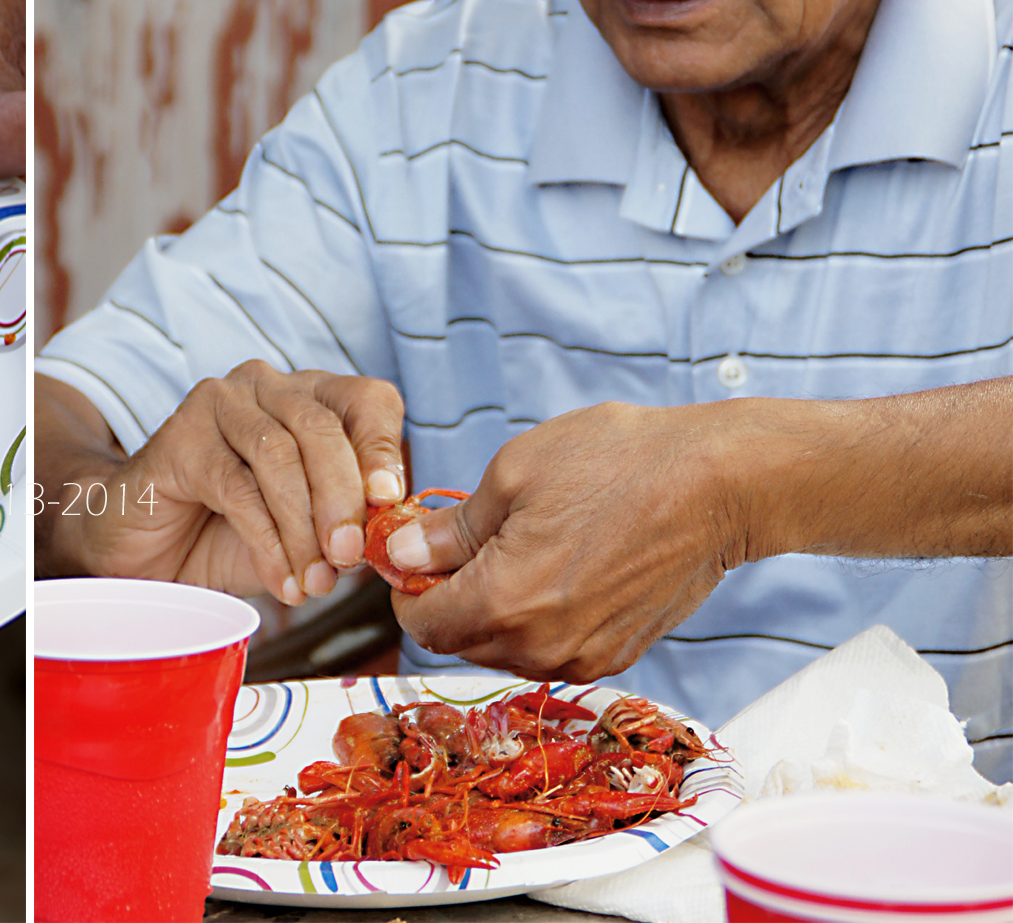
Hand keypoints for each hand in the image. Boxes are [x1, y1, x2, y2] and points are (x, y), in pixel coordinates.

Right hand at [40, 364, 407, 605]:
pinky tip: (282, 580)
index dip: (383, 449)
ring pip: (278, 454)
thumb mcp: (304, 532)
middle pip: (321, 427)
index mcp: (310, 397)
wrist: (146, 550)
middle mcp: (266, 386)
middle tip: (350, 558)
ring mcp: (219, 404)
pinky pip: (236, 487)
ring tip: (315, 581)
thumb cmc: (230, 535)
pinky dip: (267, 541)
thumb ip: (345, 527)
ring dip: (303, 527)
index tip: (388, 503)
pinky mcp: (180, 436)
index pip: (368, 401)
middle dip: (342, 498)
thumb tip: (390, 538)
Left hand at [390, 400, 745, 679]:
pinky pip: (550, 650)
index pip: (423, 626)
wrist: (718, 484)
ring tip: (506, 550)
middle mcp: (543, 647)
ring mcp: (585, 657)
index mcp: (506, 603)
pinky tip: (549, 568)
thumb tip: (404, 555)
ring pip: (505, 650)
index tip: (410, 556)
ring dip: (489, 613)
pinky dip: (533, 620)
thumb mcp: (512, 475)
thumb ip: (450, 529)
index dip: (405, 591)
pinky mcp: (618, 654)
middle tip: (453, 547)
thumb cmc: (617, 465)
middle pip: (460, 644)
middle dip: (444, 601)